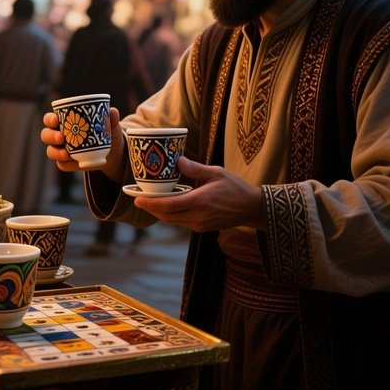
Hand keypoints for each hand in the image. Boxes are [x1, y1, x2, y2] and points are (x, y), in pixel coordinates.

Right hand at [41, 107, 126, 183]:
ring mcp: (61, 150)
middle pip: (46, 135)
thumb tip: (112, 111)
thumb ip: (110, 118)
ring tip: (67, 154)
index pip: (50, 119)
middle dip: (51, 136)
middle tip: (61, 137)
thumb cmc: (105, 132)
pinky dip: (67, 164)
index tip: (56, 120)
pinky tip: (75, 163)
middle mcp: (58, 135)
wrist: (110, 152)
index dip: (49, 119)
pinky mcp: (67, 163)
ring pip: (50, 151)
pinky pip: (61, 165)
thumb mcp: (110, 125)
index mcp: (64, 122)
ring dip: (56, 152)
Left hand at [133, 157, 265, 231]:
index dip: (150, 204)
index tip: (137, 199)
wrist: (252, 208)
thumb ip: (195, 168)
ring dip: (160, 212)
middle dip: (151, 208)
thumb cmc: (236, 187)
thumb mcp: (217, 173)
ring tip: (150, 201)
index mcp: (200, 201)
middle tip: (138, 199)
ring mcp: (200, 225)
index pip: (168, 206)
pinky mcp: (202, 228)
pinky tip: (168, 205)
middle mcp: (198, 216)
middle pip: (166, 216)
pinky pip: (181, 222)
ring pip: (173, 221)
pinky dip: (171, 215)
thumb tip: (177, 161)